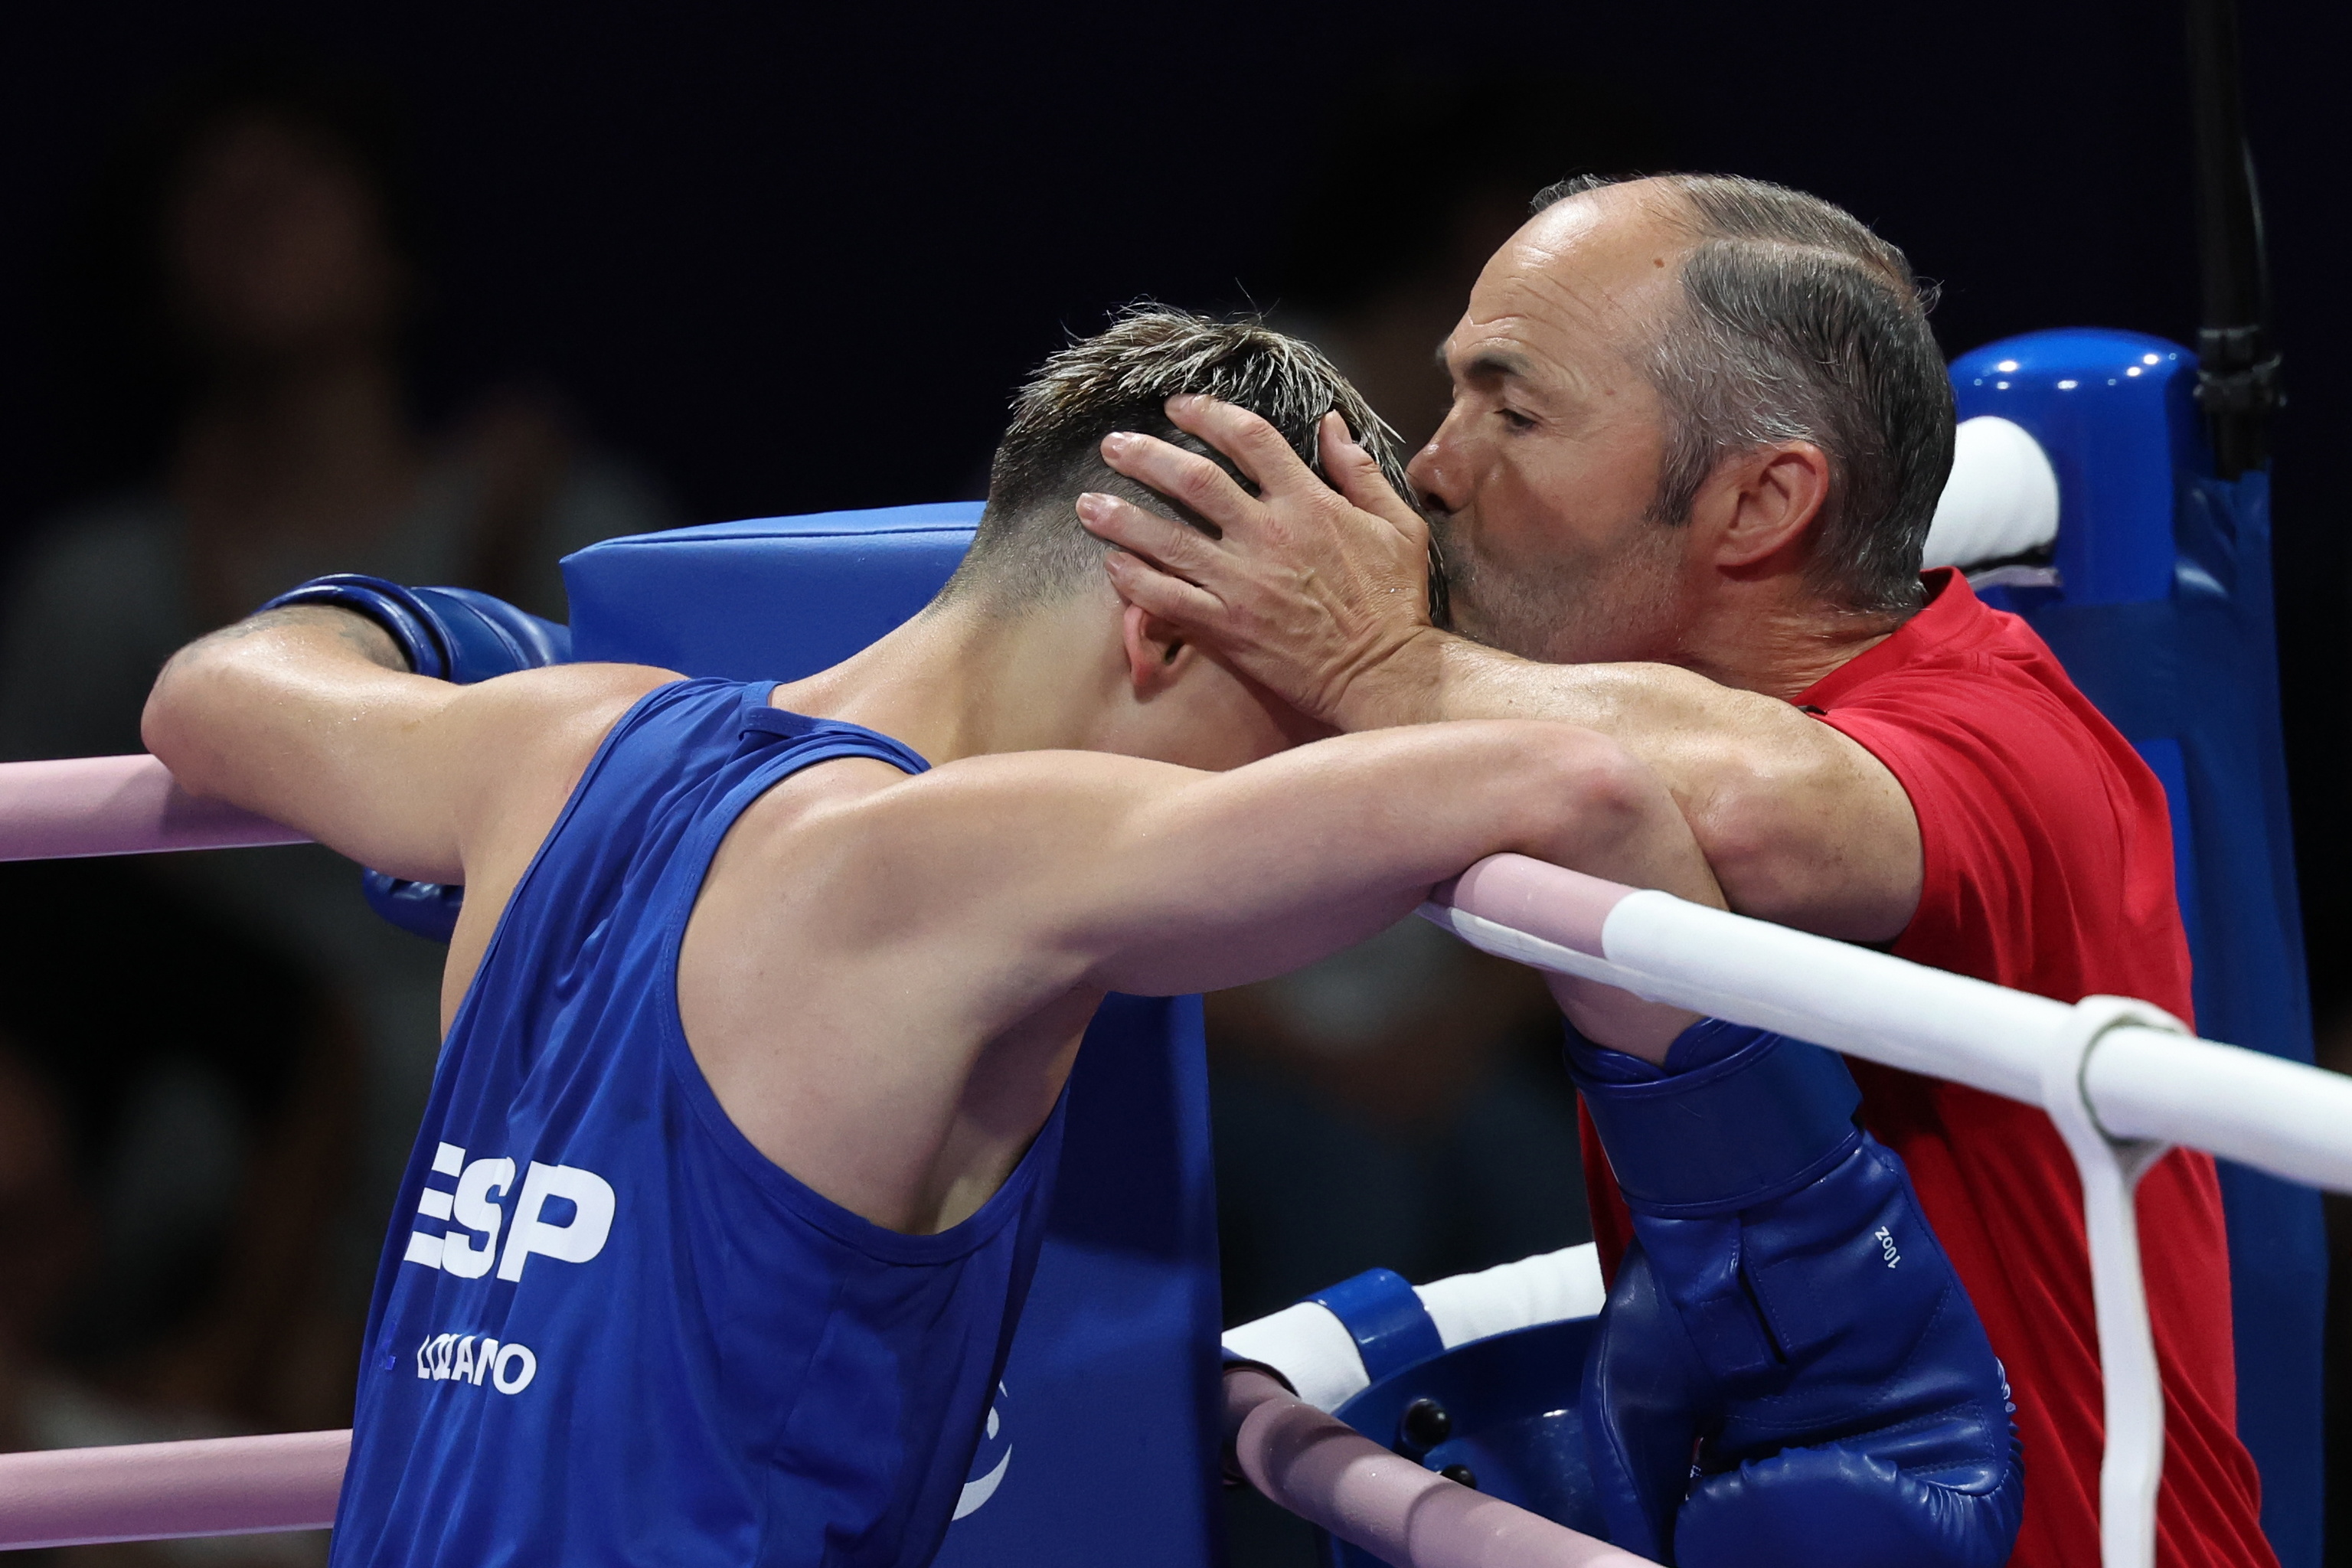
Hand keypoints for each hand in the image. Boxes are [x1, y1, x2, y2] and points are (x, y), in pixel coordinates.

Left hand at [1076, 395, 1440, 728]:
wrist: (1384, 672)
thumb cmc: (1395, 600)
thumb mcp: (1397, 523)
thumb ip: (1358, 471)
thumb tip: (1332, 424)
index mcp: (1309, 502)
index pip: (1250, 438)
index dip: (1208, 414)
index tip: (1177, 407)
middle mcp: (1269, 535)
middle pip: (1193, 479)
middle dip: (1146, 456)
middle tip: (1112, 446)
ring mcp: (1243, 582)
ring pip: (1168, 539)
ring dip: (1122, 517)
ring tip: (1087, 504)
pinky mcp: (1228, 628)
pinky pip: (1168, 599)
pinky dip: (1135, 582)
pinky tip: (1112, 566)